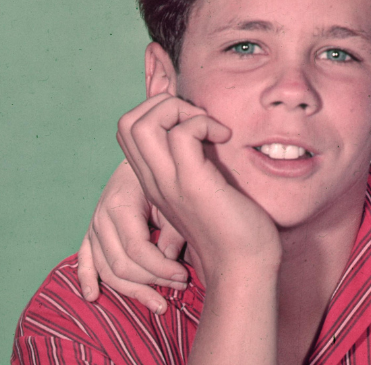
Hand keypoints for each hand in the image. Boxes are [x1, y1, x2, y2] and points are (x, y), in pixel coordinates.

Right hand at [76, 156, 189, 313]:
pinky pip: (85, 260)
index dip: (161, 269)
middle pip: (120, 265)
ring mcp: (93, 227)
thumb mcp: (171, 197)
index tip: (184, 277)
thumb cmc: (161, 178)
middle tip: (180, 288)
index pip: (137, 250)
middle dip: (152, 282)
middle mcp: (101, 218)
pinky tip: (93, 296)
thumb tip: (169, 262)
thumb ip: (172, 229)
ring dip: (132, 291)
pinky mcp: (91, 234)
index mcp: (120, 205)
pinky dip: (86, 279)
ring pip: (106, 270)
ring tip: (159, 304)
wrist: (140, 161)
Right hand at [118, 93, 281, 282]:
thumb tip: (209, 130)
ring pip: (141, 123)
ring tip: (208, 127)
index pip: (128, 130)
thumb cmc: (234, 228)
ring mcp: (169, 182)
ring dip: (178, 110)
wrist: (243, 267)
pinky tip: (224, 138)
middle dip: (162, 103)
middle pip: (126, 122)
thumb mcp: (207, 186)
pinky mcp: (191, 184)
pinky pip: (181, 135)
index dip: (156, 110)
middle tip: (198, 119)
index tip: (193, 120)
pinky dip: (203, 123)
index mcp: (154, 181)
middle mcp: (154, 181)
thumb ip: (197, 161)